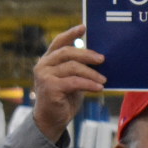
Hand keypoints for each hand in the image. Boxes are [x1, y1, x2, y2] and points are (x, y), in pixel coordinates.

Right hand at [32, 24, 106, 142]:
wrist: (52, 120)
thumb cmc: (64, 99)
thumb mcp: (71, 80)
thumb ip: (77, 69)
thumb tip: (98, 58)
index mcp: (48, 60)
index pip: (59, 42)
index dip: (71, 34)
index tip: (84, 27)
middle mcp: (43, 65)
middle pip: (68, 53)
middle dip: (87, 55)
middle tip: (102, 59)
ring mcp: (44, 75)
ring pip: (72, 67)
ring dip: (91, 73)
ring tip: (104, 80)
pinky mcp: (50, 87)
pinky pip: (74, 82)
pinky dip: (89, 84)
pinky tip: (99, 88)